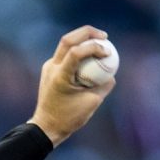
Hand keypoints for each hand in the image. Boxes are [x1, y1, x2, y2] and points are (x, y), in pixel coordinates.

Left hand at [29, 26, 115, 145]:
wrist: (46, 127)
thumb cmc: (69, 118)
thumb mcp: (92, 103)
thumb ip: (104, 86)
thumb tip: (113, 74)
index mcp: (60, 76)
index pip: (76, 52)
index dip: (94, 47)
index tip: (107, 52)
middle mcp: (51, 67)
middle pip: (68, 39)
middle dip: (87, 32)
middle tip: (104, 36)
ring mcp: (48, 67)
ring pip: (65, 44)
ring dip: (82, 39)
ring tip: (99, 41)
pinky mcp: (50, 70)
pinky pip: (65, 55)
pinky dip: (78, 51)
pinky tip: (90, 56)